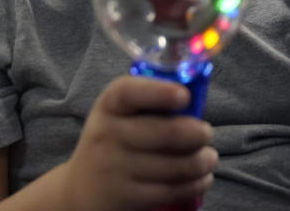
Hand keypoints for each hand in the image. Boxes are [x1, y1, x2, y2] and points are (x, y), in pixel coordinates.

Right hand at [62, 76, 216, 210]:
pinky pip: (172, 190)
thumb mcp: (121, 113)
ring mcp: (115, 168)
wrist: (81, 187)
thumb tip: (197, 103)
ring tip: (209, 158)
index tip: (185, 96)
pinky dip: (195, 184)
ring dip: (203, 161)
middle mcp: (108, 134)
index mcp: (110, 105)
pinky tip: (202, 177)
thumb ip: (153, 103)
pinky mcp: (126, 197)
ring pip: (176, 165)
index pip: (129, 92)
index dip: (160, 92)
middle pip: (165, 133)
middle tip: (207, 134)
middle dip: (198, 134)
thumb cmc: (115, 139)